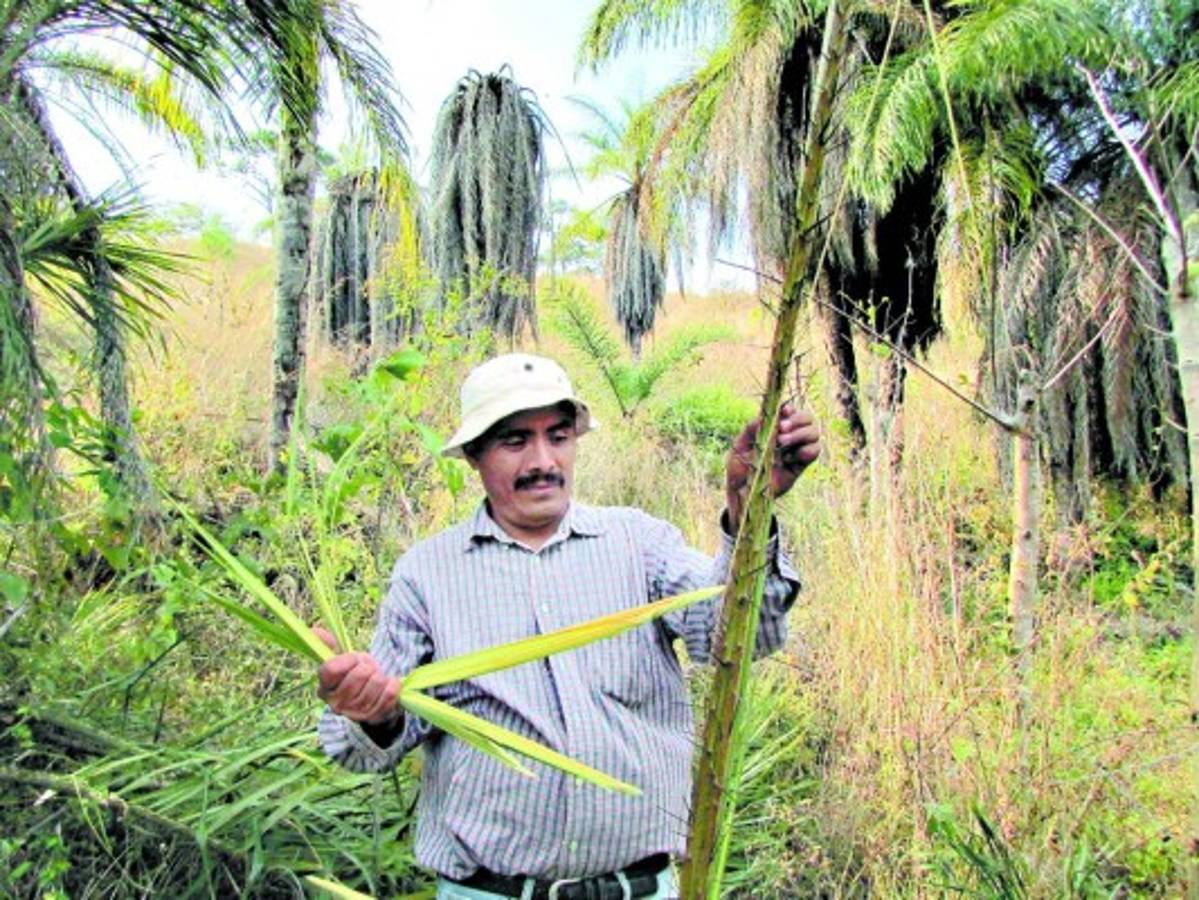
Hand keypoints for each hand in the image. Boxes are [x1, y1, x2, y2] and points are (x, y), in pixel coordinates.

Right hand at [315, 627, 401, 725]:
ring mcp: (355, 713)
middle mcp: (336, 704)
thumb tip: (314, 630)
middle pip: (359, 674)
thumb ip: (327, 644)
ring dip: (380, 675)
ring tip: (376, 677)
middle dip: (368, 665)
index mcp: (324, 688)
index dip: (347, 659)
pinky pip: (389, 694)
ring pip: (377, 682)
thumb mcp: (341, 658)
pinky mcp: (374, 717)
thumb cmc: (354, 674)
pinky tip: (388, 684)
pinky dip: (392, 685)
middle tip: (368, 669)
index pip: (331, 669)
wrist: (371, 698)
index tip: (354, 658)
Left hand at [726, 403, 820, 526]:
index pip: (789, 411)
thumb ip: (751, 429)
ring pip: (814, 432)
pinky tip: (789, 458)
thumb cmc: (739, 466)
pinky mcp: (801, 465)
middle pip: (807, 418)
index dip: (789, 409)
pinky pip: (815, 451)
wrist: (743, 492)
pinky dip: (806, 450)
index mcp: (773, 427)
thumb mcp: (739, 445)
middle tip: (782, 429)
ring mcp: (796, 449)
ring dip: (800, 434)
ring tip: (782, 443)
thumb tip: (765, 417)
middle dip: (797, 420)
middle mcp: (788, 435)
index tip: (783, 411)